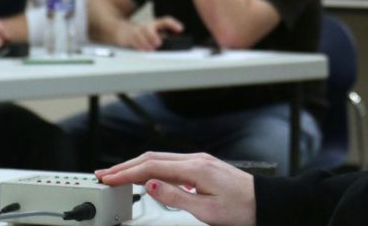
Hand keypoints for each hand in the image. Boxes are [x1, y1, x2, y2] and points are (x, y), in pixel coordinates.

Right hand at [96, 152, 255, 225]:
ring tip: (118, 174)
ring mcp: (199, 161)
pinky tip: (146, 175)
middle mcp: (196, 159)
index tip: (108, 177)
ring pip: (160, 158)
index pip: (151, 166)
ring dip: (137, 165)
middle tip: (104, 174)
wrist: (264, 201)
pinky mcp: (202, 166)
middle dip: (126, 165)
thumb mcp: (206, 210)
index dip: (126, 171)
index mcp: (195, 168)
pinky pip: (171, 163)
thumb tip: (150, 185)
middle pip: (152, 158)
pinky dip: (152, 167)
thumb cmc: (240, 208)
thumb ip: (176, 197)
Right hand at [117, 17, 183, 50]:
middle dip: (153, 35)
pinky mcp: (128, 37)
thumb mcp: (151, 32)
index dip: (173, 24)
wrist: (120, 29)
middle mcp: (145, 27)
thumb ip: (162, 36)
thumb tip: (173, 44)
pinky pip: (133, 41)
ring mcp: (136, 32)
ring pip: (140, 35)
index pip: (165, 21)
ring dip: (146, 42)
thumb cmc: (139, 32)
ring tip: (151, 49)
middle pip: (149, 28)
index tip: (181, 29)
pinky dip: (138, 46)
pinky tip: (142, 50)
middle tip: (159, 43)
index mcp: (153, 24)